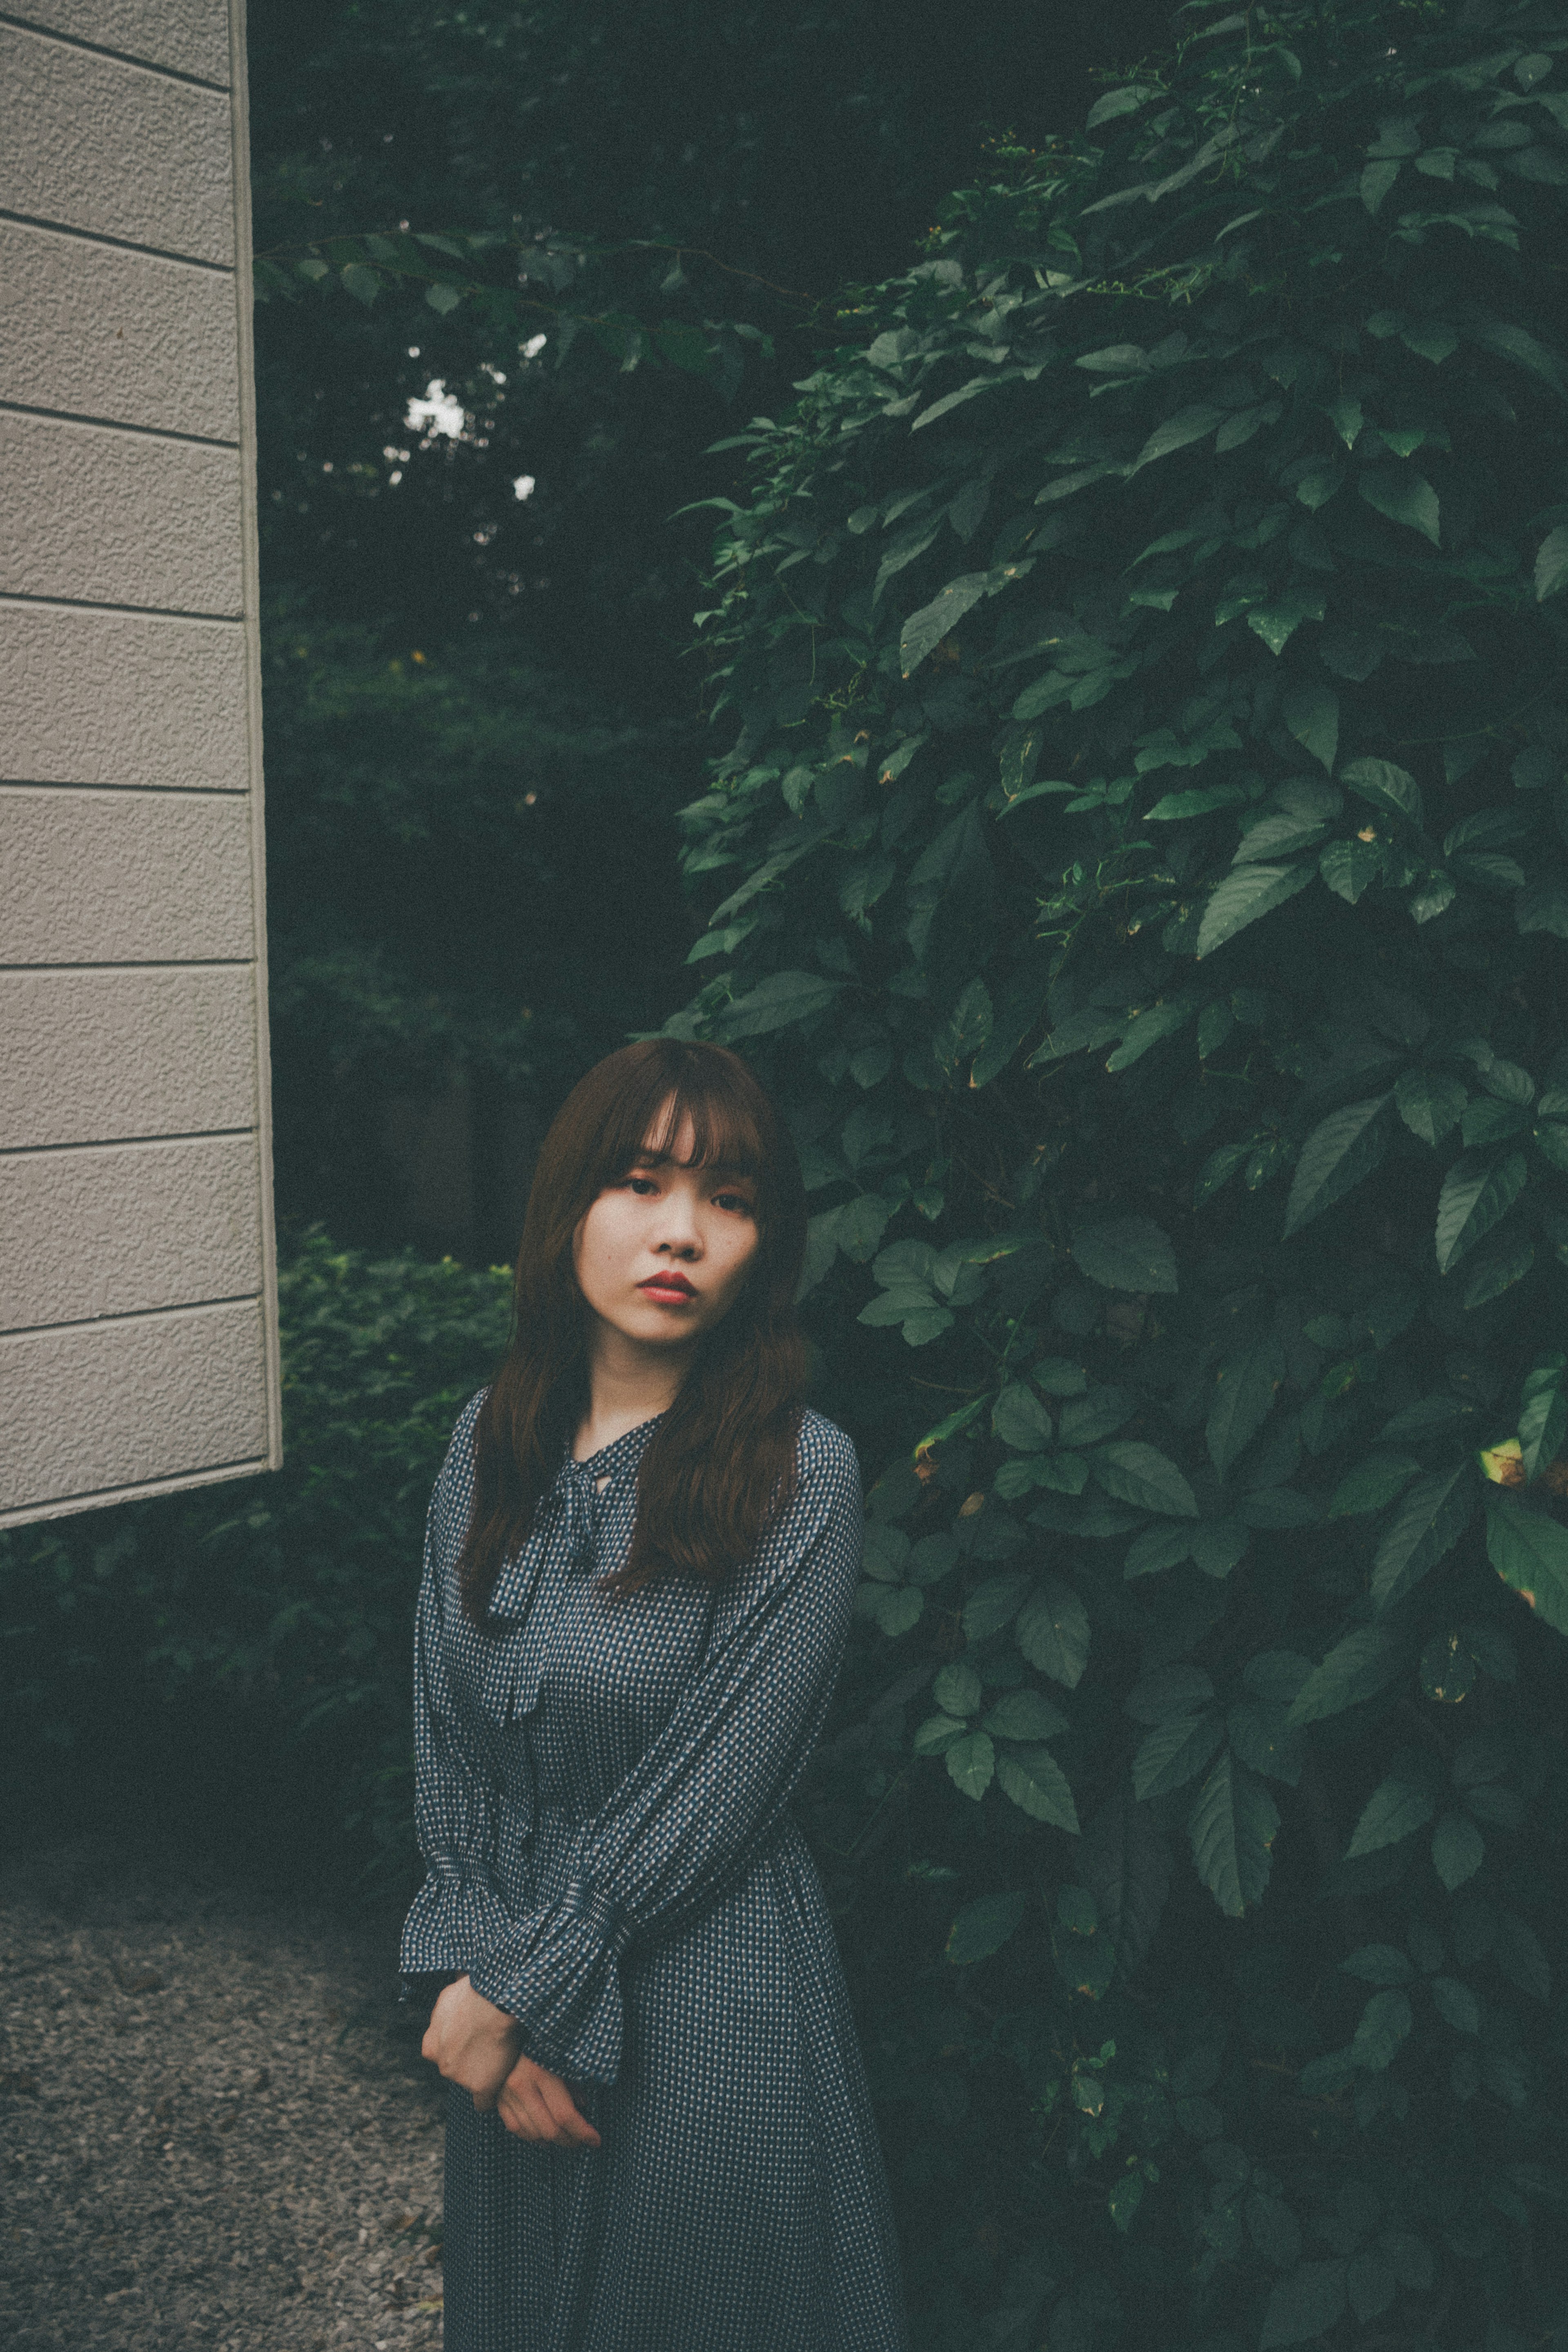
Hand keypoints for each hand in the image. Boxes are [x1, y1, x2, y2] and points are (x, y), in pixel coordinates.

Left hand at [420, 1975, 519, 2111]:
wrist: (494, 2003)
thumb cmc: (474, 1992)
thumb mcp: (449, 1995)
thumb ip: (446, 2007)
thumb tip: (450, 1987)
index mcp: (431, 2045)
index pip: (441, 2056)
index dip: (459, 2048)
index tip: (473, 2042)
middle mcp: (441, 2064)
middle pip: (456, 2070)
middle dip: (470, 2060)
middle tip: (490, 2045)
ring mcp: (459, 2078)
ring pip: (471, 2082)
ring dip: (484, 2073)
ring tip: (502, 2054)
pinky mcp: (479, 2088)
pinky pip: (483, 2103)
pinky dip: (491, 2097)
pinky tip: (498, 2089)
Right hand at [498, 2052, 601, 2147]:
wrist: (515, 2031)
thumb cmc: (548, 2046)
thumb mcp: (565, 2061)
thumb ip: (574, 2086)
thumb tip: (583, 2109)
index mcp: (542, 2073)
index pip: (564, 2115)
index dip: (582, 2132)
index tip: (596, 2140)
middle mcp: (521, 2085)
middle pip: (549, 2129)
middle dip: (570, 2140)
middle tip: (582, 2141)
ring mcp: (506, 2094)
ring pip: (532, 2133)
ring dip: (553, 2142)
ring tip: (566, 2138)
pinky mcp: (498, 2099)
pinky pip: (515, 2128)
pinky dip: (532, 2138)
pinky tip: (545, 2137)